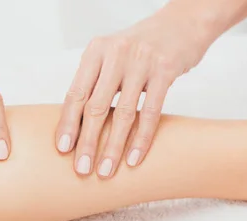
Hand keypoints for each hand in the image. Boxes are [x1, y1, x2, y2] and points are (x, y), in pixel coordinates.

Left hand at [56, 9, 209, 177]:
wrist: (183, 22)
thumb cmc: (141, 47)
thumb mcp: (111, 56)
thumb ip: (94, 83)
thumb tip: (75, 125)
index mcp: (95, 51)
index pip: (76, 93)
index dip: (68, 123)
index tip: (63, 149)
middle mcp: (115, 54)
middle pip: (95, 107)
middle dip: (86, 142)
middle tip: (81, 169)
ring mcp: (141, 61)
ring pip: (122, 114)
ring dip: (112, 147)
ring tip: (106, 171)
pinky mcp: (165, 70)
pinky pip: (150, 112)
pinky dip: (141, 139)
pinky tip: (134, 159)